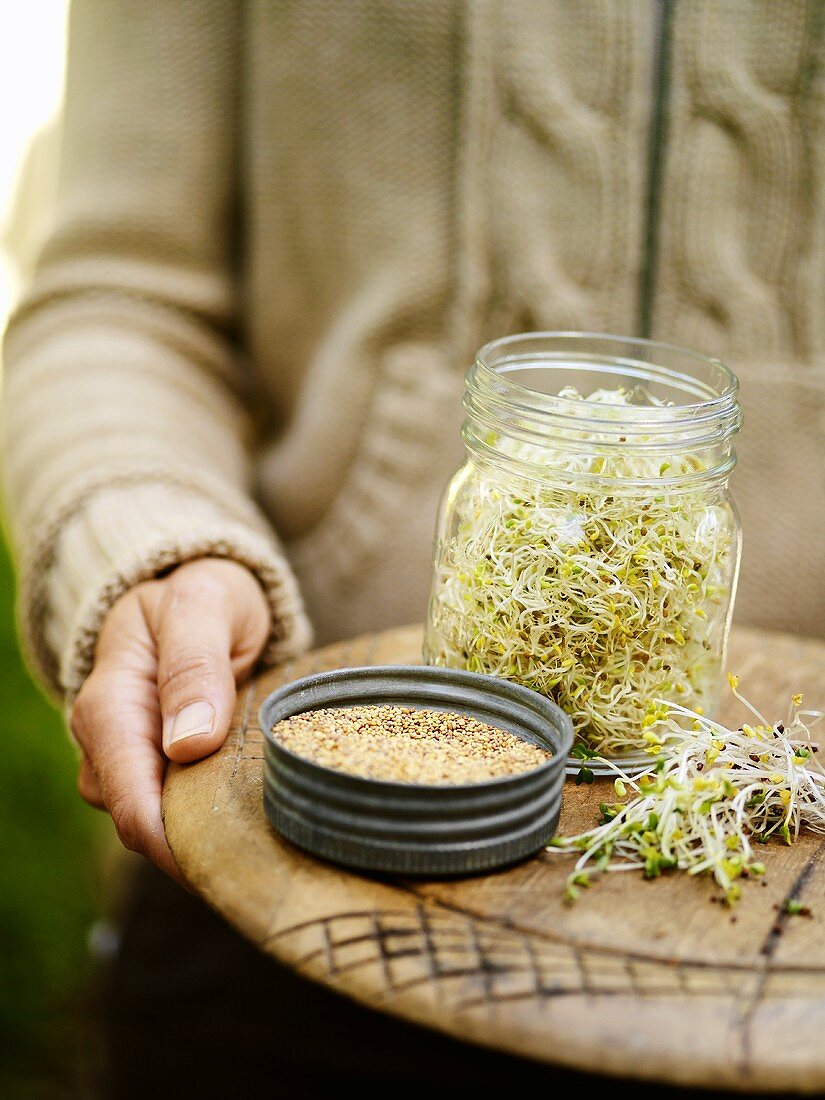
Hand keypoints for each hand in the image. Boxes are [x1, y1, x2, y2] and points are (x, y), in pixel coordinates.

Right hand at [70, 558, 269, 884]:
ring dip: (211, 835)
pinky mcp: (159, 769)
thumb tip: (187, 744)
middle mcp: (110, 746)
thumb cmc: (201, 593)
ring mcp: (132, 762)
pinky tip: (260, 813)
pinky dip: (216, 817)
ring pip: (163, 824)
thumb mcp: (203, 606)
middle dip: (200, 850)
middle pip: (146, 827)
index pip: (132, 804)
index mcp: (110, 707)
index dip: (176, 847)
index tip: (234, 865)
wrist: (197, 592)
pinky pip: (180, 809)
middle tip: (274, 859)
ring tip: (277, 833)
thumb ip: (194, 664)